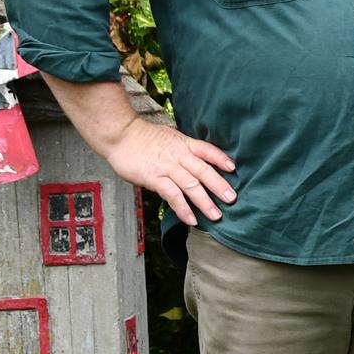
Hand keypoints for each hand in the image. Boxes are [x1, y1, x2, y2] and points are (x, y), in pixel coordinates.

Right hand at [105, 116, 236, 224]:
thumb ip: (180, 148)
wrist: (120, 134)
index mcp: (183, 144)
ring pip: (191, 185)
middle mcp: (179, 155)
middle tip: (232, 199)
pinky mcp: (154, 178)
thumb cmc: (141, 136)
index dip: (221, 158)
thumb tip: (191, 158)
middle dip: (219, 186)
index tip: (233, 168)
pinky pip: (172, 195)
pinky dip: (183, 208)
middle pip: (204, 171)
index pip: (207, 150)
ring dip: (205, 202)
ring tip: (216, 215)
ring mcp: (167, 167)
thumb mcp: (167, 136)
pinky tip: (191, 219)